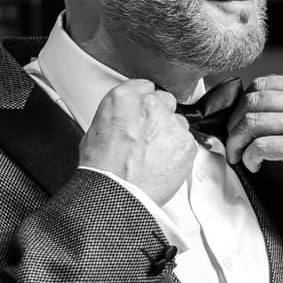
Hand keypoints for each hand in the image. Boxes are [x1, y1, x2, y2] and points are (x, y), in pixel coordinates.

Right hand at [79, 79, 195, 205]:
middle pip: (164, 101)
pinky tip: (163, 165)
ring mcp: (172, 124)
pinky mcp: (187, 144)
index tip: (141, 114)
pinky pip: (187, 143)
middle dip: (158, 116)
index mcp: (125, 98)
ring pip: (178, 123)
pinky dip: (179, 153)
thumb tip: (122, 118)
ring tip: (153, 156)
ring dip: (169, 135)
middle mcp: (152, 106)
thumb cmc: (102, 169)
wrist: (116, 195)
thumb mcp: (94, 131)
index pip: (144, 87)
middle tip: (147, 137)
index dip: (142, 104)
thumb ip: (116, 115)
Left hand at [225, 76, 282, 199]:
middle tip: (233, 141)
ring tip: (239, 155)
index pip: (262, 83)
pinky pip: (260, 146)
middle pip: (252, 101)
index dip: (242, 102)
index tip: (237, 120)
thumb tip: (244, 107)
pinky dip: (250, 157)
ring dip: (237, 142)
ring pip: (252, 123)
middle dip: (234, 124)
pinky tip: (254, 164)